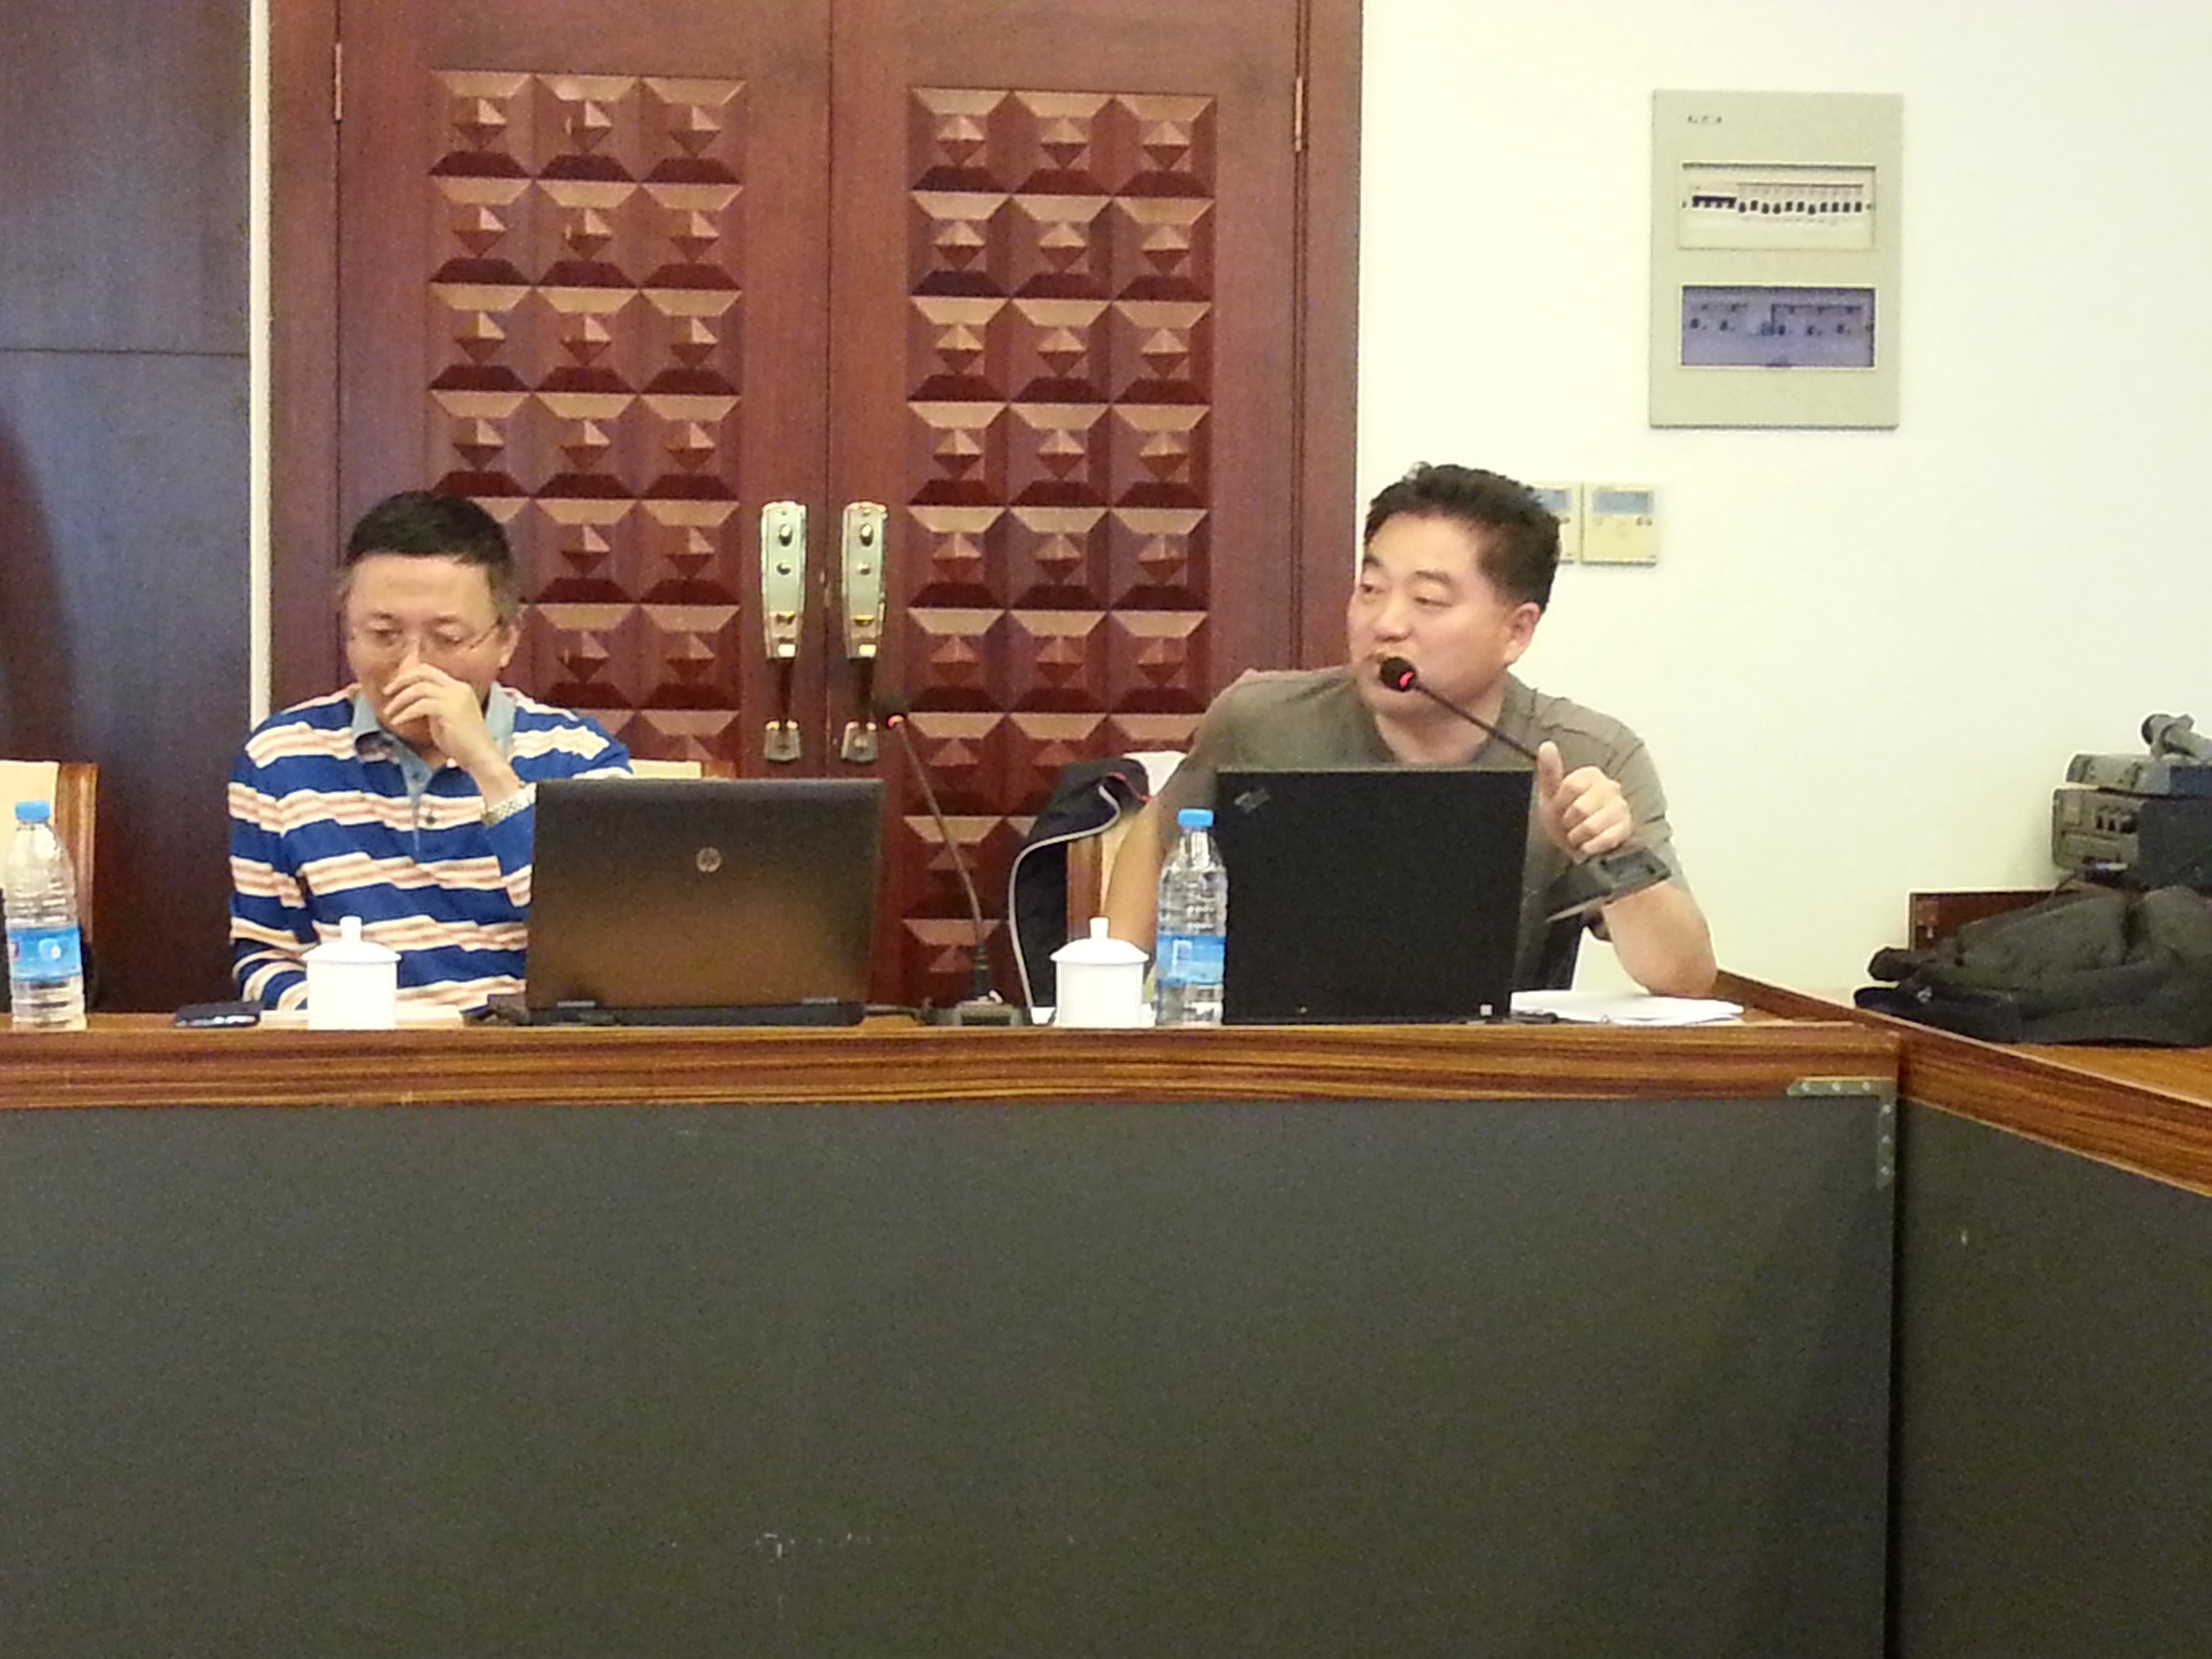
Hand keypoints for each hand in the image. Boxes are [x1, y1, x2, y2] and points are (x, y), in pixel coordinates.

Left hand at [380, 661, 498, 771]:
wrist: (481, 757)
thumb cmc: (463, 744)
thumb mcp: (445, 718)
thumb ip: (432, 705)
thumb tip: (410, 701)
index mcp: (459, 688)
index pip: (429, 671)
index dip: (408, 676)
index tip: (394, 689)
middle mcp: (458, 688)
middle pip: (423, 672)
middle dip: (401, 680)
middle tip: (386, 693)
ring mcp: (455, 697)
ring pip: (419, 688)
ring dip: (400, 700)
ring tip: (389, 713)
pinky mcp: (449, 710)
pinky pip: (420, 705)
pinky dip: (406, 713)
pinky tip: (398, 721)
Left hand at [1534, 740, 1631, 859]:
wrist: (1576, 840)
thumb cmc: (1564, 814)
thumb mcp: (1551, 794)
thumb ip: (1549, 770)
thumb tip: (1546, 745)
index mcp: (1591, 775)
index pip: (1571, 786)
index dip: (1559, 803)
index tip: (1558, 809)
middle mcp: (1610, 787)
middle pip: (1580, 808)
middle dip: (1568, 822)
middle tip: (1568, 824)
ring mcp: (1621, 808)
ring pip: (1592, 826)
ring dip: (1577, 836)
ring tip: (1577, 834)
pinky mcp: (1626, 828)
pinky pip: (1606, 839)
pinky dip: (1591, 846)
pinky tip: (1587, 845)